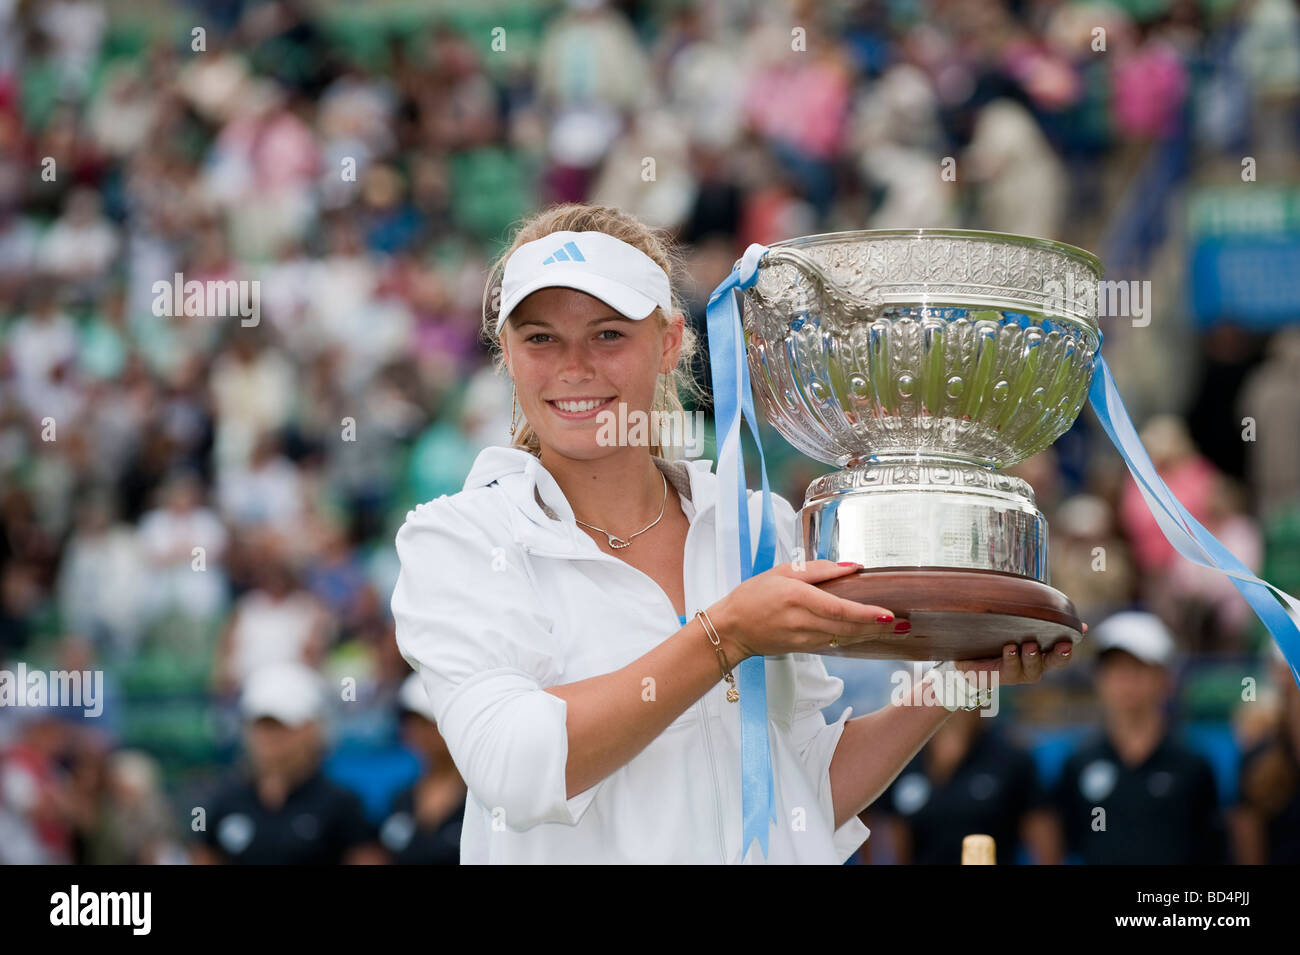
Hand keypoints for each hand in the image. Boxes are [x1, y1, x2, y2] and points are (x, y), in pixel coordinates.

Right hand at [707, 560, 898, 660]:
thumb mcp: (782, 572)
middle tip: (905, 624)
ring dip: (870, 635)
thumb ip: (819, 569)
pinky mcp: (803, 649)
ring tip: (896, 630)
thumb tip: (853, 567)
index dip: (865, 614)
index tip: (888, 614)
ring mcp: (803, 640)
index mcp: (797, 598)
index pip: (839, 609)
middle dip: (878, 628)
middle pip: (848, 629)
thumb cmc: (754, 595)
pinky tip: (868, 634)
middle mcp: (802, 622)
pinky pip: (835, 644)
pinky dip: (854, 639)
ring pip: (845, 639)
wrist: (732, 629)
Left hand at [951, 622, 1086, 686]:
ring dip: (1032, 656)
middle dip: (1060, 654)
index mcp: (1041, 653)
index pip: (1062, 651)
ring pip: (1032, 668)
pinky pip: (1009, 669)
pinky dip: (1011, 659)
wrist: (969, 657)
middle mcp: (1034, 665)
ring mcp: (1018, 673)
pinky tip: (1010, 648)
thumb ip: (1035, 617)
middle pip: (1054, 663)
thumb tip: (1065, 612)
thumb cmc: (997, 639)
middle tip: (1063, 645)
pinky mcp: (1000, 676)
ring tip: (1030, 645)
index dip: (1072, 641)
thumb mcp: (1014, 625)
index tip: (1080, 631)